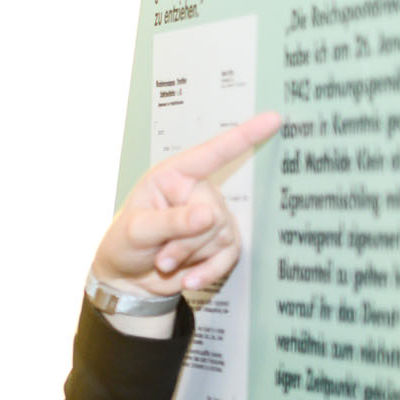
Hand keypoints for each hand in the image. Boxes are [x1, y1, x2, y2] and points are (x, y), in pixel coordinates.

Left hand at [91, 111, 280, 300]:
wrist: (128, 279)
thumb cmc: (126, 244)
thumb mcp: (137, 232)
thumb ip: (171, 222)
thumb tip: (210, 214)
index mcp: (174, 177)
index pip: (211, 154)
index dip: (244, 137)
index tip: (273, 119)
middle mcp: (198, 193)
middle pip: (213, 213)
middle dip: (185, 240)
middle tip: (160, 256)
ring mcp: (213, 218)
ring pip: (221, 235)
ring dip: (190, 256)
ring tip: (164, 262)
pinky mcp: (222, 243)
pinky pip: (229, 256)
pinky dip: (208, 272)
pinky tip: (188, 281)